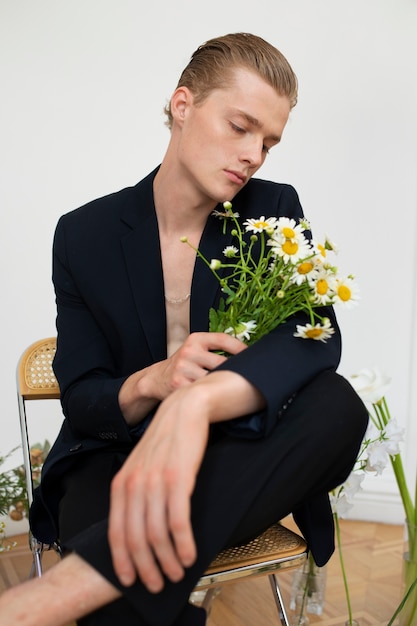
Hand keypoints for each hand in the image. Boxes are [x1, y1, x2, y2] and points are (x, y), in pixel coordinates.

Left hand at [109, 384, 209, 591]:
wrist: (185, 409)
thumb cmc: (166, 441)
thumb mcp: (141, 466)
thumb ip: (135, 494)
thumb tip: (138, 530)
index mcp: (121, 483)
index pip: (116, 531)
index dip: (122, 560)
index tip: (130, 581)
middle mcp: (134, 484)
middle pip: (135, 538)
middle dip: (146, 567)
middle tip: (158, 584)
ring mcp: (155, 481)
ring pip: (157, 533)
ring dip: (167, 560)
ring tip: (177, 572)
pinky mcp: (179, 478)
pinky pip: (178, 520)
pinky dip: (183, 543)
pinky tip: (190, 554)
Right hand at [119, 332, 246, 424]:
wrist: (157, 378)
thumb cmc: (185, 364)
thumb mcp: (196, 349)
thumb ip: (215, 349)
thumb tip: (248, 354)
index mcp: (196, 339)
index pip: (223, 339)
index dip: (241, 348)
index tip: (254, 356)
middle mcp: (189, 351)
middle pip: (222, 362)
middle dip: (236, 371)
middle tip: (249, 378)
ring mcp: (183, 368)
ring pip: (214, 379)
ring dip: (224, 385)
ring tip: (235, 390)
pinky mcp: (179, 384)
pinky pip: (203, 391)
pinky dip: (211, 395)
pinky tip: (218, 398)